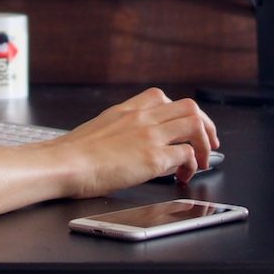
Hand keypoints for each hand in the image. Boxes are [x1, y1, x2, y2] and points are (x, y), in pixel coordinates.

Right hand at [53, 89, 219, 195]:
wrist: (64, 163)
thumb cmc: (73, 154)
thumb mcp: (99, 130)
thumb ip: (120, 130)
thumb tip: (132, 145)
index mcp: (126, 110)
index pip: (162, 97)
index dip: (180, 112)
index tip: (185, 125)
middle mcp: (141, 117)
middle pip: (189, 107)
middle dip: (205, 125)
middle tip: (208, 142)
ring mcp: (149, 135)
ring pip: (195, 124)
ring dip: (204, 143)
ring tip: (201, 160)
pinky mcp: (153, 157)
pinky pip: (187, 154)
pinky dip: (192, 166)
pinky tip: (182, 176)